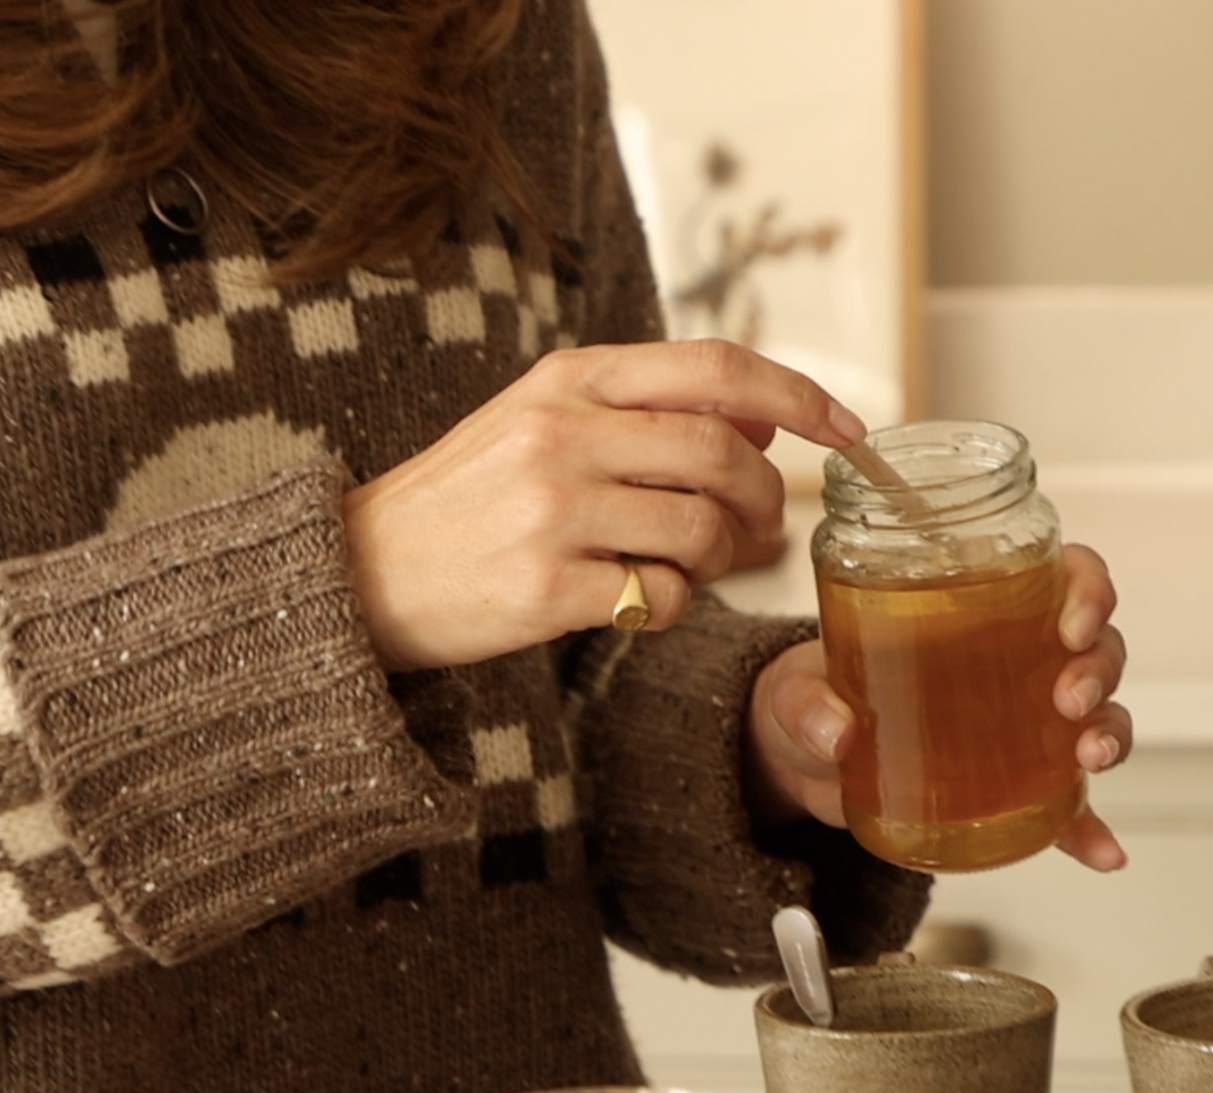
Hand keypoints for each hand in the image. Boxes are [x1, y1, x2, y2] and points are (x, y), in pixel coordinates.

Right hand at [343, 340, 864, 670]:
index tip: (851, 432)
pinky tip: (638, 600)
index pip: (716, 366)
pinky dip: (674, 606)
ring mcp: (552, 510)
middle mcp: (561, 432)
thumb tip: (769, 409)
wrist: (360, 573)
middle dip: (766, 499)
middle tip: (761, 530)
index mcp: (569, 378)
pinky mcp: (546, 588)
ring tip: (687, 566)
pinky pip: (665, 597)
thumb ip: (648, 409)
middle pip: (724, 454)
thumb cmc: (470, 499)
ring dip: (721, 559)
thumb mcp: (545, 422)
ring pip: (703, 529)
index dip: (801, 394)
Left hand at [747, 543, 1133, 871]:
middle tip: (1068, 696)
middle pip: (1095, 644)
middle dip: (1097, 668)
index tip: (1072, 621)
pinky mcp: (1011, 785)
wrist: (799, 760)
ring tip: (1089, 756)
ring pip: (1096, 714)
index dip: (1086, 588)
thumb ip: (807, 702)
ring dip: (1108, 731)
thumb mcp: (796, 685)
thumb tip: (836, 732)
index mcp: (978, 608)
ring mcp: (1021, 723)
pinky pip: (1066, 805)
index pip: (1062, 575)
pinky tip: (1102, 852)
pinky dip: (1089, 828)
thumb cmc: (813, 692)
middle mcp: (1016, 658)